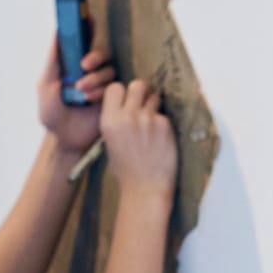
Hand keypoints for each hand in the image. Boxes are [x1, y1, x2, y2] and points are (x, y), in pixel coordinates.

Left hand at [37, 35, 116, 153]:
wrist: (65, 139)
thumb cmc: (52, 114)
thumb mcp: (46, 85)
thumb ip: (53, 60)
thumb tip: (57, 32)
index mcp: (73, 65)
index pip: (84, 42)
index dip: (89, 28)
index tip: (90, 17)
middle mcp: (90, 72)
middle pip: (102, 54)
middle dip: (95, 57)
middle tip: (84, 65)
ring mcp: (103, 85)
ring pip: (109, 71)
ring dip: (95, 79)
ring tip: (82, 93)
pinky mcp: (113, 99)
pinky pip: (116, 87)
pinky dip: (102, 90)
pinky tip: (91, 100)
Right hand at [98, 79, 177, 194]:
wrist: (145, 188)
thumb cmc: (127, 169)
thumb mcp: (110, 142)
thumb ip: (117, 120)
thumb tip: (126, 104)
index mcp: (109, 121)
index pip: (115, 87)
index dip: (122, 93)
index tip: (126, 102)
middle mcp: (127, 116)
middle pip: (137, 84)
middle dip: (141, 92)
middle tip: (144, 105)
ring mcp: (147, 119)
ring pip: (154, 96)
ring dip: (154, 105)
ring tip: (152, 124)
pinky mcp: (164, 125)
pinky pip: (164, 115)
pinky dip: (163, 124)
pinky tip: (161, 139)